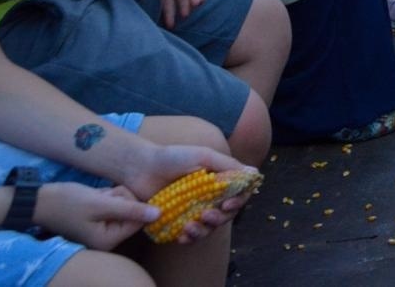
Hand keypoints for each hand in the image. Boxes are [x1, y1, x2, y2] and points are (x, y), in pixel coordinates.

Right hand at [33, 182, 155, 249]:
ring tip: (95, 196)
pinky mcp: (100, 218)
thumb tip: (160, 214)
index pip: (139, 221)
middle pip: (133, 211)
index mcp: (108, 240)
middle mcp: (108, 238)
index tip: (116, 196)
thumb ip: (131, 209)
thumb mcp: (102, 204)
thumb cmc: (69, 203)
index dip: (133, 203)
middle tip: (101, 197)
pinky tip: (93, 196)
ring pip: (125, 204)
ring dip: (112, 195)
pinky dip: (106, 196)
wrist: (40, 200)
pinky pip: (114, 203)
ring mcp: (103, 228)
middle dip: (120, 198)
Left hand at [123, 145, 251, 240]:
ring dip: (203, 231)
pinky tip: (181, 237)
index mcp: (219, 181)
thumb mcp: (203, 156)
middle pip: (226, 215)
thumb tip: (254, 172)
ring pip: (208, 228)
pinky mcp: (177, 221)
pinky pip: (189, 236)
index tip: (228, 204)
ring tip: (189, 227)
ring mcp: (193, 210)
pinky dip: (188, 239)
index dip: (238, 202)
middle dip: (220, 219)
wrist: (141, 167)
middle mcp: (209, 197)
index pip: (239, 195)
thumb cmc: (173, 157)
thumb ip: (228, 165)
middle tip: (207, 215)